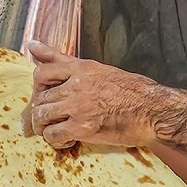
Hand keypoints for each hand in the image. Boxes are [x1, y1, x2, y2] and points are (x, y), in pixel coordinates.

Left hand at [21, 41, 178, 149]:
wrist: (153, 110)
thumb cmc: (132, 90)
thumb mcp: (98, 68)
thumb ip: (64, 60)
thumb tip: (33, 45)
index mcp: (81, 68)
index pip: (41, 73)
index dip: (38, 88)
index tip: (46, 97)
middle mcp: (77, 85)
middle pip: (39, 98)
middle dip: (41, 112)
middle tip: (52, 120)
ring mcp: (79, 106)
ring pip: (42, 117)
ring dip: (46, 127)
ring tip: (59, 130)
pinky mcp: (84, 128)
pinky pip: (53, 135)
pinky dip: (56, 141)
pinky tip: (69, 140)